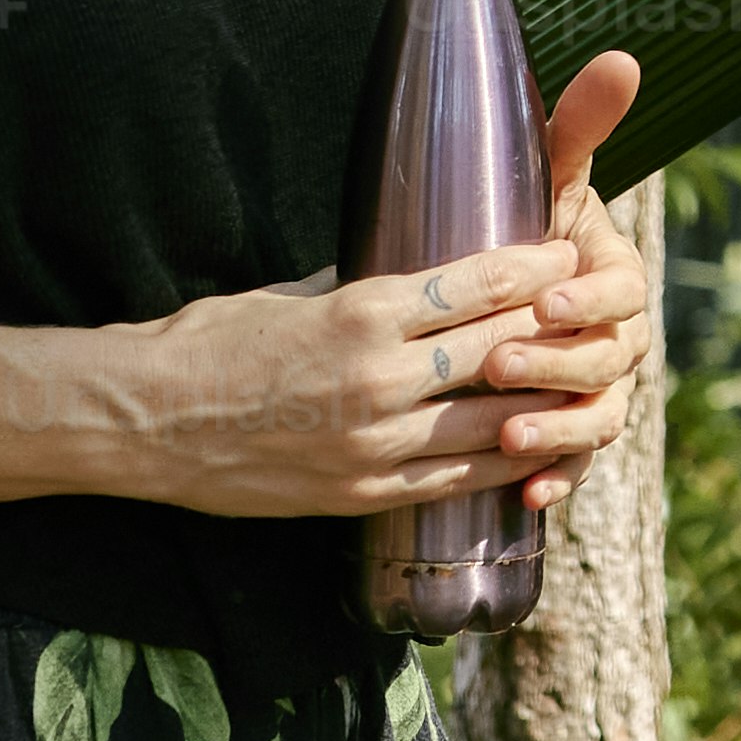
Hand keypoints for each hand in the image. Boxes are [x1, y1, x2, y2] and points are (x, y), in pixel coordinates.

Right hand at [99, 53, 655, 515]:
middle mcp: (377, 380)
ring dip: (545, 402)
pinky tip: (536, 448)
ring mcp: (373, 444)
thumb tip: (421, 270)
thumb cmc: (209, 343)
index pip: (475, 285)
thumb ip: (363, 289)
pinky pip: (455, 481)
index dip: (531, 265)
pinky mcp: (362, 494)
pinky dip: (503, 463)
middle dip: (555, 326)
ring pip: (492, 423)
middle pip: (499, 350)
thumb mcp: (292, 292)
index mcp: (359, 314)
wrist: (144, 422)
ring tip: (586, 381)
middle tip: (596, 307)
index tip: (567, 246)